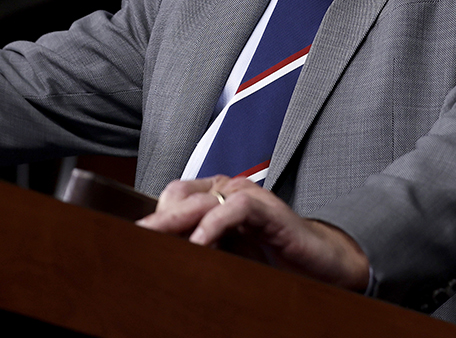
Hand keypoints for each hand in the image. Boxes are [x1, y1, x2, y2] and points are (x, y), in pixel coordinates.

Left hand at [136, 176, 369, 291]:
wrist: (321, 265)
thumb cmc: (273, 260)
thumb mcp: (227, 256)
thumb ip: (199, 251)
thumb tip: (162, 263)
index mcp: (215, 198)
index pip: (174, 196)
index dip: (155, 215)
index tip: (133, 238)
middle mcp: (229, 190)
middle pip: (182, 196)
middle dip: (157, 219)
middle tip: (136, 238)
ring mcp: (248, 196)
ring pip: (204, 199)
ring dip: (177, 221)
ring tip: (157, 241)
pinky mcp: (268, 209)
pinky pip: (235, 209)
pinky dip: (214, 225)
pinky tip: (200, 245)